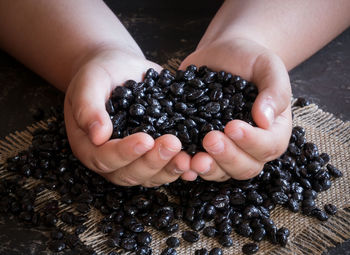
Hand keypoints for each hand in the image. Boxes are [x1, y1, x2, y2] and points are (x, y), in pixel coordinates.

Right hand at [64, 48, 193, 186]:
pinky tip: (196, 162)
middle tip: (172, 143)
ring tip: (188, 158)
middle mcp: (111, 159)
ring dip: (170, 169)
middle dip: (152, 161)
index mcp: (89, 145)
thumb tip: (98, 136)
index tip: (145, 139)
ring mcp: (134, 159)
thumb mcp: (89, 83)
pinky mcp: (153, 153)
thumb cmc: (100, 74)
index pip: (104, 157)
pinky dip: (181, 168)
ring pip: (150, 176)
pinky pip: (166, 167)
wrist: (120, 69)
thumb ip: (89, 107)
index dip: (125, 153)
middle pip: (129, 173)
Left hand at [180, 38, 291, 180]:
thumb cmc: (250, 59)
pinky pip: (199, 163)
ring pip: (222, 172)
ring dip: (208, 168)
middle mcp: (250, 145)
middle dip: (228, 157)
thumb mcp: (268, 66)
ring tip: (193, 159)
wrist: (223, 54)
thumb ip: (274, 91)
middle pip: (245, 167)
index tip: (232, 126)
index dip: (251, 142)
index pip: (268, 146)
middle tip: (210, 139)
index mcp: (272, 130)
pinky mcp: (202, 144)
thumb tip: (264, 121)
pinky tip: (180, 162)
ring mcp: (226, 148)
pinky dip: (189, 167)